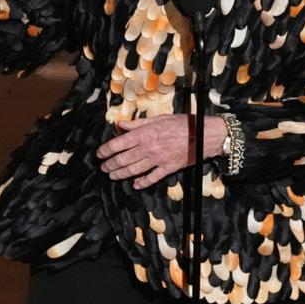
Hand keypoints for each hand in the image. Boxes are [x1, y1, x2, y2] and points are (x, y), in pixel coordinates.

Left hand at [97, 115, 225, 189]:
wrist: (204, 135)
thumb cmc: (183, 124)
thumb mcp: (159, 119)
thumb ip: (138, 124)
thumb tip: (120, 125)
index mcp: (145, 134)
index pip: (118, 143)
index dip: (105, 150)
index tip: (99, 154)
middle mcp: (149, 148)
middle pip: (123, 159)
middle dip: (110, 165)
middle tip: (103, 168)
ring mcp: (158, 160)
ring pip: (134, 170)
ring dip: (120, 174)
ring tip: (113, 176)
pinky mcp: (168, 168)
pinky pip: (152, 178)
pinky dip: (142, 182)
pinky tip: (135, 185)